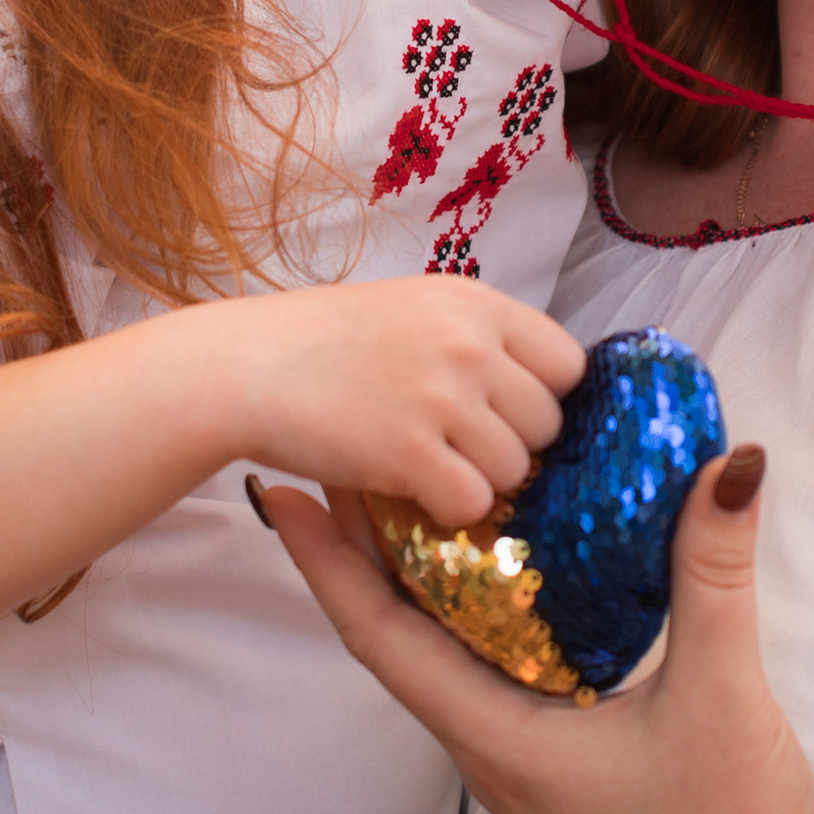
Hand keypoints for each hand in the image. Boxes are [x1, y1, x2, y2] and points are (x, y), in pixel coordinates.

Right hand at [207, 279, 581, 532]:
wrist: (245, 365)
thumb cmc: (325, 341)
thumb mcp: (415, 309)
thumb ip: (478, 337)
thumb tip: (541, 386)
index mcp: (476, 304)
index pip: (568, 364)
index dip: (545, 398)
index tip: (507, 415)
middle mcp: (469, 344)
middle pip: (548, 423)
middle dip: (514, 445)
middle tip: (460, 448)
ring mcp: (441, 397)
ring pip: (515, 469)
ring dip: (480, 481)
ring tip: (431, 466)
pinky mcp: (408, 452)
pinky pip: (472, 503)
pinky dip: (448, 510)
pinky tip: (414, 492)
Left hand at [265, 447, 813, 813]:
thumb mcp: (721, 692)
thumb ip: (712, 575)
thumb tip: (727, 462)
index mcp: (498, 742)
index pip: (380, 637)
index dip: (328, 561)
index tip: (282, 492)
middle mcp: (491, 752)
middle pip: (396, 638)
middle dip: (362, 550)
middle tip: (347, 459)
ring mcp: (521, 764)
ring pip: (441, 657)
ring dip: (416, 578)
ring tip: (409, 494)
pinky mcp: (557, 766)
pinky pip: (490, 672)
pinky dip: (477, 610)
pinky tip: (506, 567)